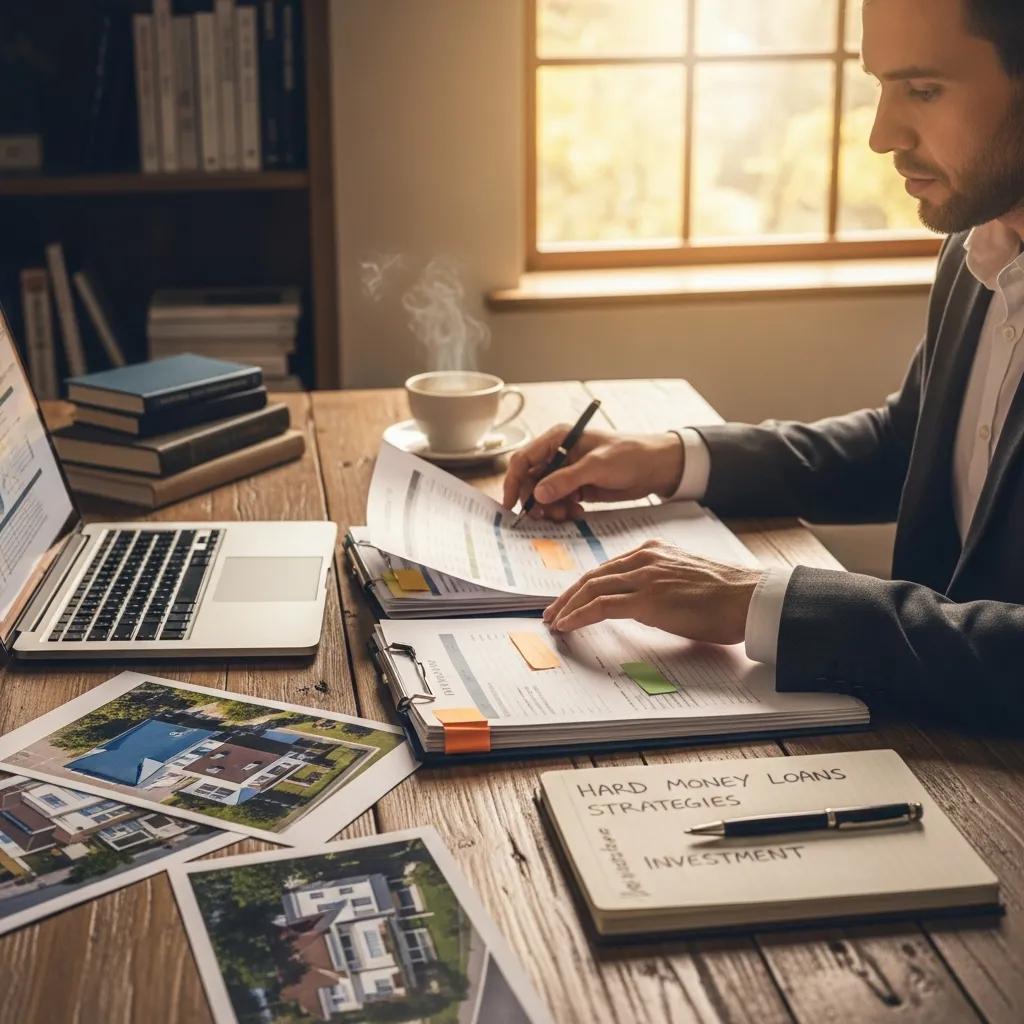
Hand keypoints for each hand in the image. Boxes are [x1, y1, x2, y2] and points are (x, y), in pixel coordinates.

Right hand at [501, 426, 684, 521]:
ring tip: (567, 514)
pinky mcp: (577, 487)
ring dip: (550, 508)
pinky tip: (577, 512)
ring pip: (544, 495)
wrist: (656, 466)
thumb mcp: (597, 466)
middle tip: (545, 516)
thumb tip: (538, 494)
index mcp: (558, 439)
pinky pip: (559, 502)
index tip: (512, 505)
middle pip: (531, 481)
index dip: (513, 482)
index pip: (524, 459)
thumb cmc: (630, 454)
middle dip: (535, 500)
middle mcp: (558, 455)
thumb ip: (566, 480)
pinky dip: (563, 511)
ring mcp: (567, 472)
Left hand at [542, 539, 763, 644]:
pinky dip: (579, 616)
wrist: (751, 598)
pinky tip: (568, 626)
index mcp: (655, 552)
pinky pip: (602, 606)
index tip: (572, 599)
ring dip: (568, 607)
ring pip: (592, 588)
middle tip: (553, 611)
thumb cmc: (728, 596)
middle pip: (594, 576)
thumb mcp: (687, 580)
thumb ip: (663, 584)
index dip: (586, 586)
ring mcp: (645, 577)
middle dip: (569, 595)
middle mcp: (645, 559)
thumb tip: (645, 606)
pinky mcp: (648, 599)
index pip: (609, 568)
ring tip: (554, 622)